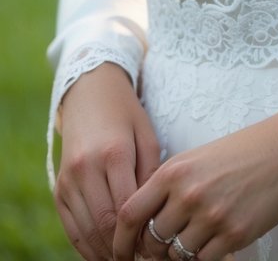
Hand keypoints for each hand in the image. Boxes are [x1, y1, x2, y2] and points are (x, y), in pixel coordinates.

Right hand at [54, 61, 160, 260]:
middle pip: (104, 225)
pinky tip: (105, 254)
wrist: (90, 94)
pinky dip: (87, 247)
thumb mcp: (147, 135)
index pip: (125, 209)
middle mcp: (86, 168)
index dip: (140, 234)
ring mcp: (68, 179)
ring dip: (106, 252)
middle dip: (124, 249)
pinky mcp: (59, 188)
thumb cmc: (127, 115)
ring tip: (128, 259)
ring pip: (86, 231)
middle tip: (144, 259)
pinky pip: (71, 228)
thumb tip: (155, 214)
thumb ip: (152, 173)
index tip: (156, 246)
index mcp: (113, 153)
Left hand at [114, 110, 277, 260]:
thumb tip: (145, 226)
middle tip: (164, 248)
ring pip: (176, 254)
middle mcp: (188, 194)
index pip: (130, 215)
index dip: (120, 240)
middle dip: (153, 250)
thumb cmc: (241, 153)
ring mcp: (211, 215)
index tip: (121, 252)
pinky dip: (205, 257)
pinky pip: (204, 260)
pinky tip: (215, 242)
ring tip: (196, 239)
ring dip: (181, 254)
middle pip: (152, 240)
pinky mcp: (234, 233)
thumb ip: (169, 188)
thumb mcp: (197, 160)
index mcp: (174, 171)